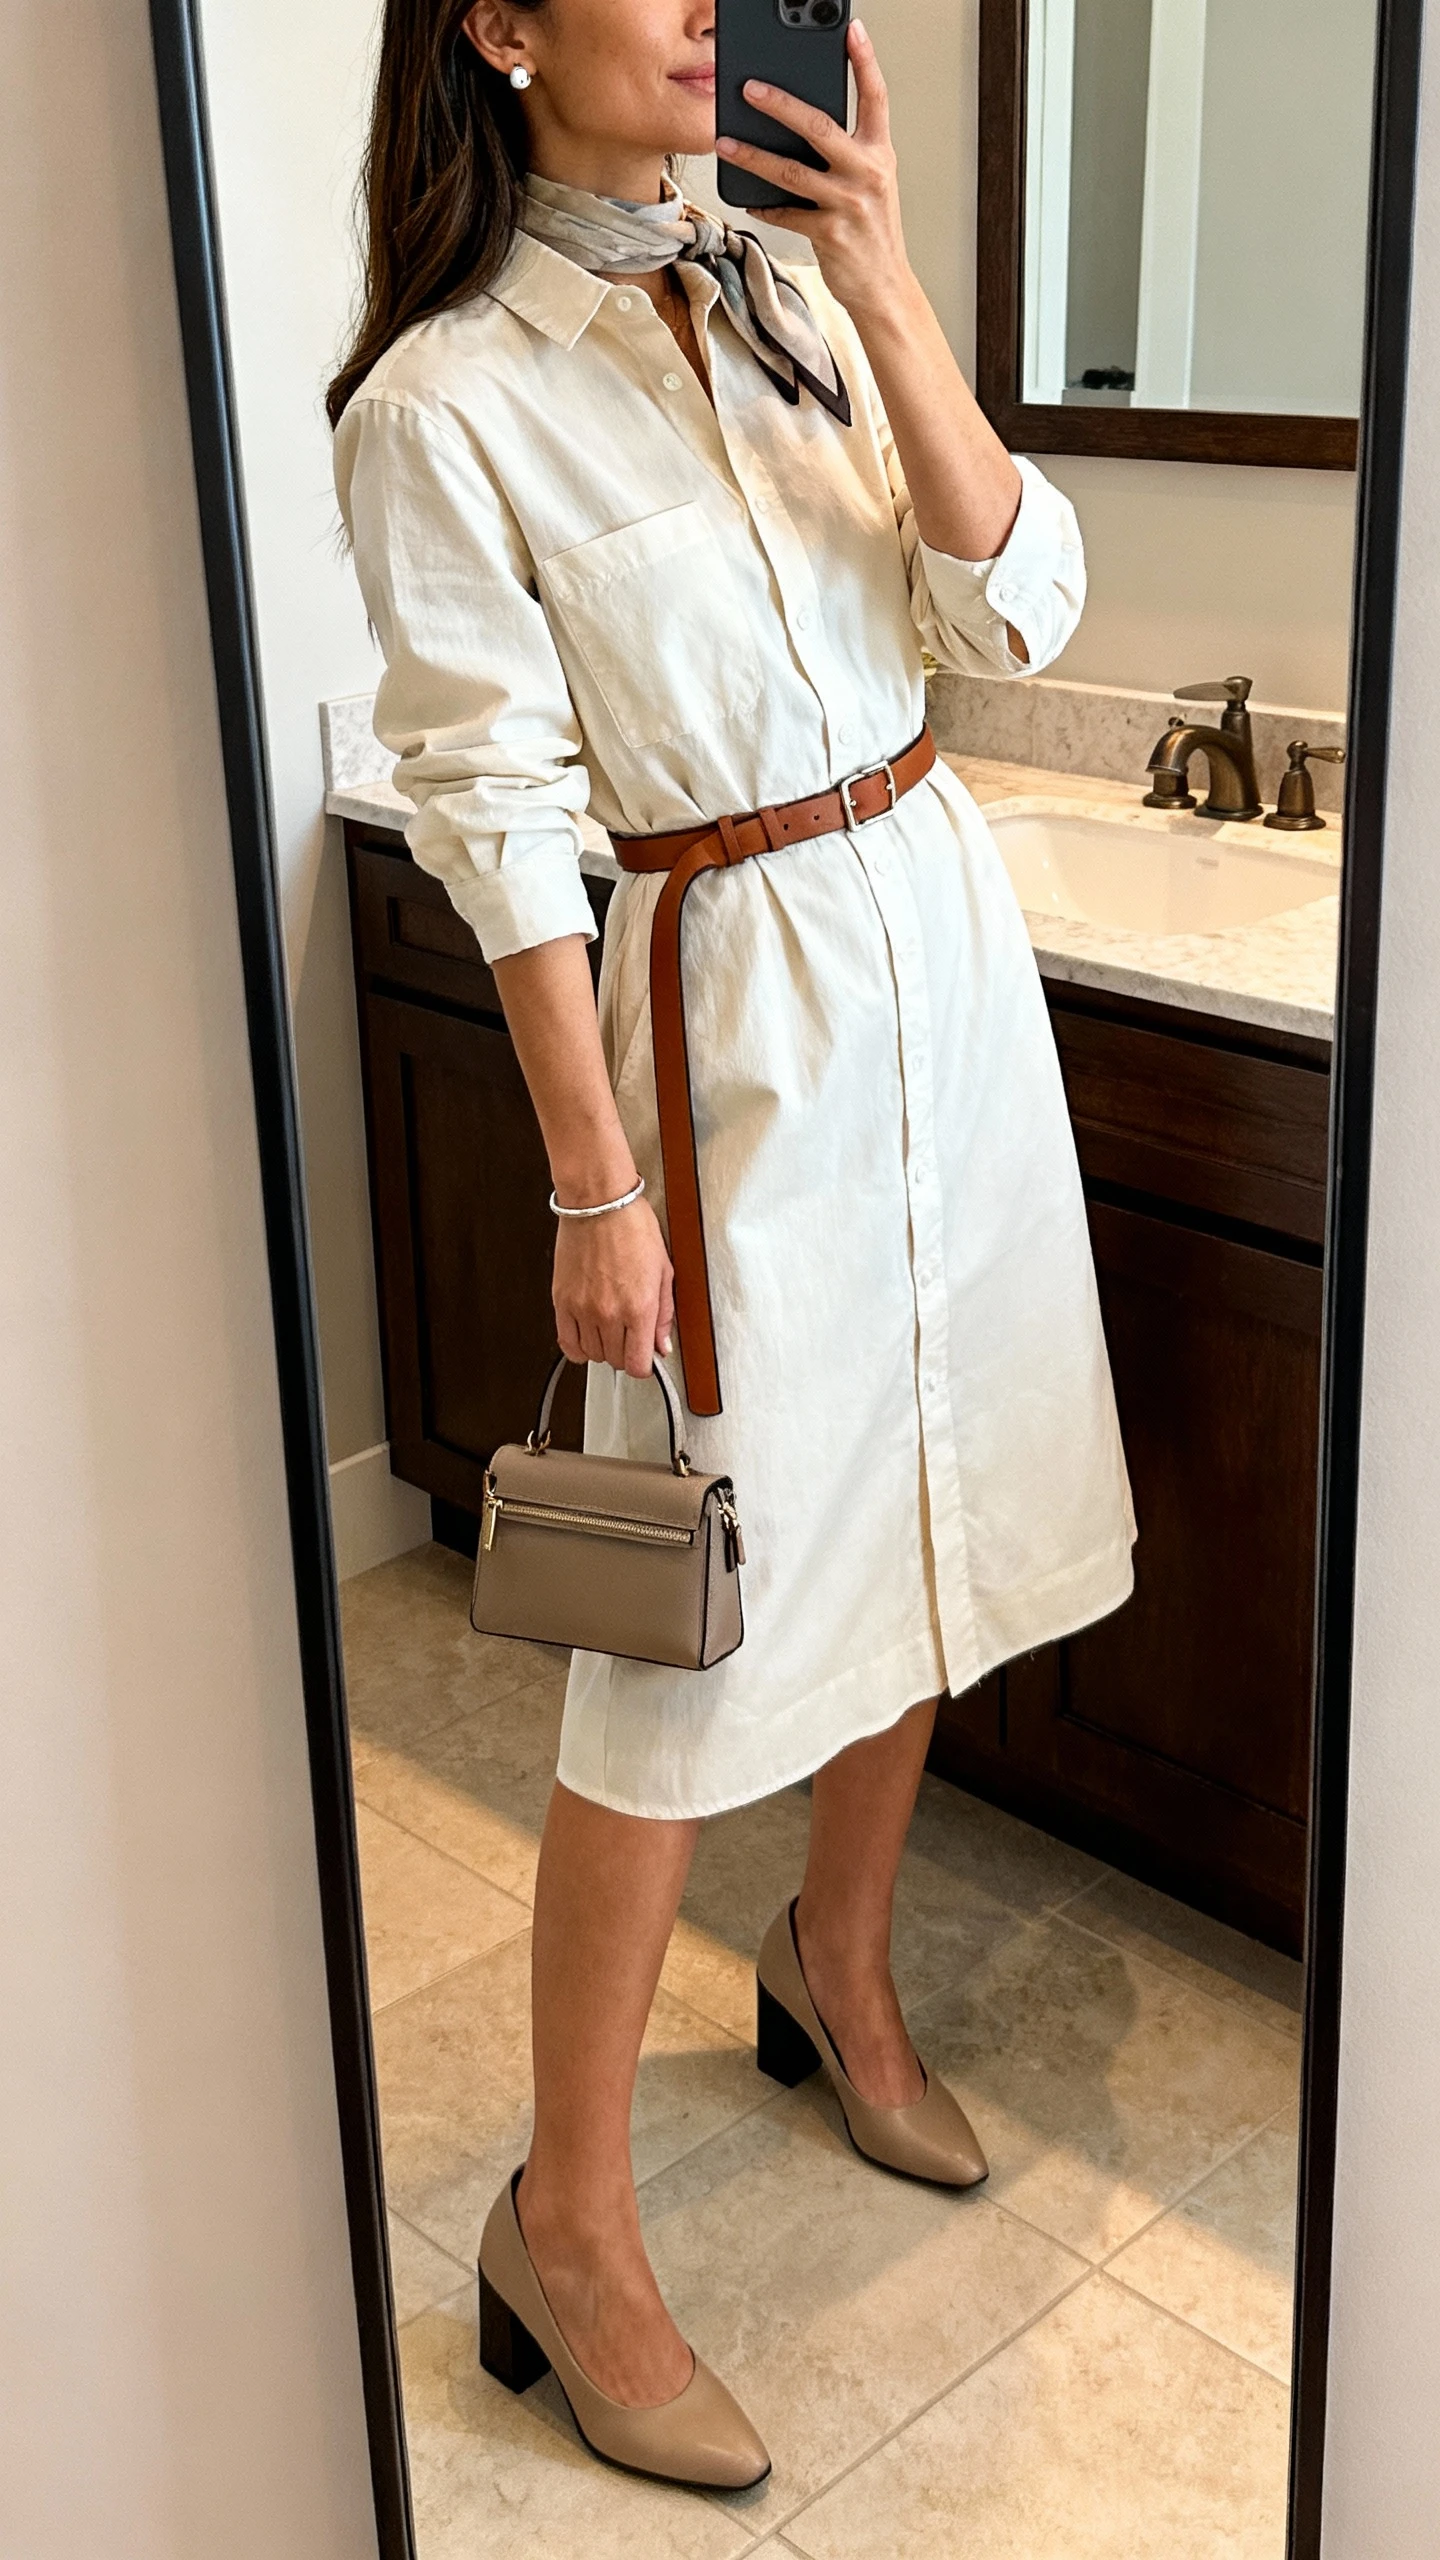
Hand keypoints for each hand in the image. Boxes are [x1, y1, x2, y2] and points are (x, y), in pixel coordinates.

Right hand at [553, 1195, 674, 1378]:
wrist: (599, 1203)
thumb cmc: (632, 1227)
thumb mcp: (663, 1270)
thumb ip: (664, 1314)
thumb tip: (662, 1344)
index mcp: (639, 1307)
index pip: (638, 1365)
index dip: (644, 1365)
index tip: (645, 1356)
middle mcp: (609, 1313)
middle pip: (615, 1361)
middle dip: (626, 1353)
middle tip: (630, 1336)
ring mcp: (583, 1309)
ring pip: (592, 1354)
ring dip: (603, 1348)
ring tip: (610, 1330)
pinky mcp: (562, 1301)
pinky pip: (566, 1342)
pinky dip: (577, 1347)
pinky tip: (587, 1336)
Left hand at [715, 19, 910, 319]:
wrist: (883, 287)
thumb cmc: (872, 233)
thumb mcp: (871, 184)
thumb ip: (847, 153)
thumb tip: (802, 127)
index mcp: (879, 154)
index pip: (875, 97)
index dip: (864, 61)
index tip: (850, 30)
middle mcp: (867, 174)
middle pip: (819, 126)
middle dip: (780, 104)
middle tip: (750, 88)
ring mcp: (849, 204)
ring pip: (791, 171)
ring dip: (753, 156)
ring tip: (726, 142)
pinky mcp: (830, 234)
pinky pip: (787, 213)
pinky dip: (765, 205)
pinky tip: (749, 198)